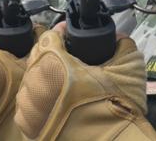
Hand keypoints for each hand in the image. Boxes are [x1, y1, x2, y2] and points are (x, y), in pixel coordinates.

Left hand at [14, 27, 155, 140]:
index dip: (62, 32)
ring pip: (30, 77)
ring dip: (44, 74)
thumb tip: (118, 37)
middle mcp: (35, 81)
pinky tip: (56, 100)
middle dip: (52, 53)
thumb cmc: (114, 114)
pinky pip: (27, 100)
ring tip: (65, 82)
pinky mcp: (26, 123)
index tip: (70, 34)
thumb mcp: (129, 72)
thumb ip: (123, 45)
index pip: (49, 36)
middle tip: (71, 59)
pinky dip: (38, 97)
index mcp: (54, 63)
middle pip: (37, 55)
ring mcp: (28, 103)